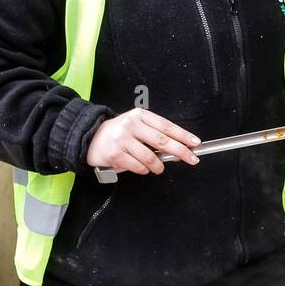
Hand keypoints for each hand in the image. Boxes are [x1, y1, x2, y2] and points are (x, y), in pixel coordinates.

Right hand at [86, 108, 200, 174]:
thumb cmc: (118, 133)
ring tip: (157, 168)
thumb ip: (154, 134)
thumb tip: (178, 148)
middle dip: (180, 152)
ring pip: (150, 158)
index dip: (183, 135)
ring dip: (158, 166)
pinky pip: (138, 166)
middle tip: (192, 159)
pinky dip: (144, 170)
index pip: (166, 126)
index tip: (195, 143)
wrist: (89, 137)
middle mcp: (130, 125)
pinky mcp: (114, 154)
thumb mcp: (136, 126)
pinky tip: (142, 168)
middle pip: (162, 141)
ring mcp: (121, 139)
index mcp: (139, 115)